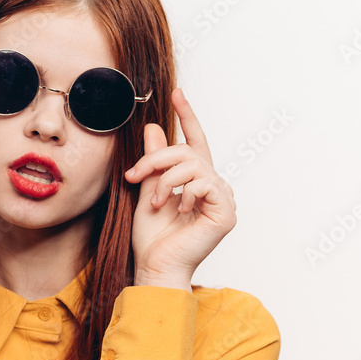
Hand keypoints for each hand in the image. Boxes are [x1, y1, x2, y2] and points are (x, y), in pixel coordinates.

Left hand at [124, 88, 236, 289]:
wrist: (155, 266)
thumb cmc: (151, 237)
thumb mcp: (146, 189)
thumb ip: (153, 161)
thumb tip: (155, 127)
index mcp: (197, 181)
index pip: (194, 143)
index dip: (187, 117)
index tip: (178, 93)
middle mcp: (214, 187)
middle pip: (188, 151)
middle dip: (157, 159)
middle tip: (134, 174)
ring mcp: (223, 200)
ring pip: (193, 165)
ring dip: (166, 181)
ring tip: (155, 202)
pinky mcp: (226, 212)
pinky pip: (204, 183)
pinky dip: (184, 193)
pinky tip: (179, 210)